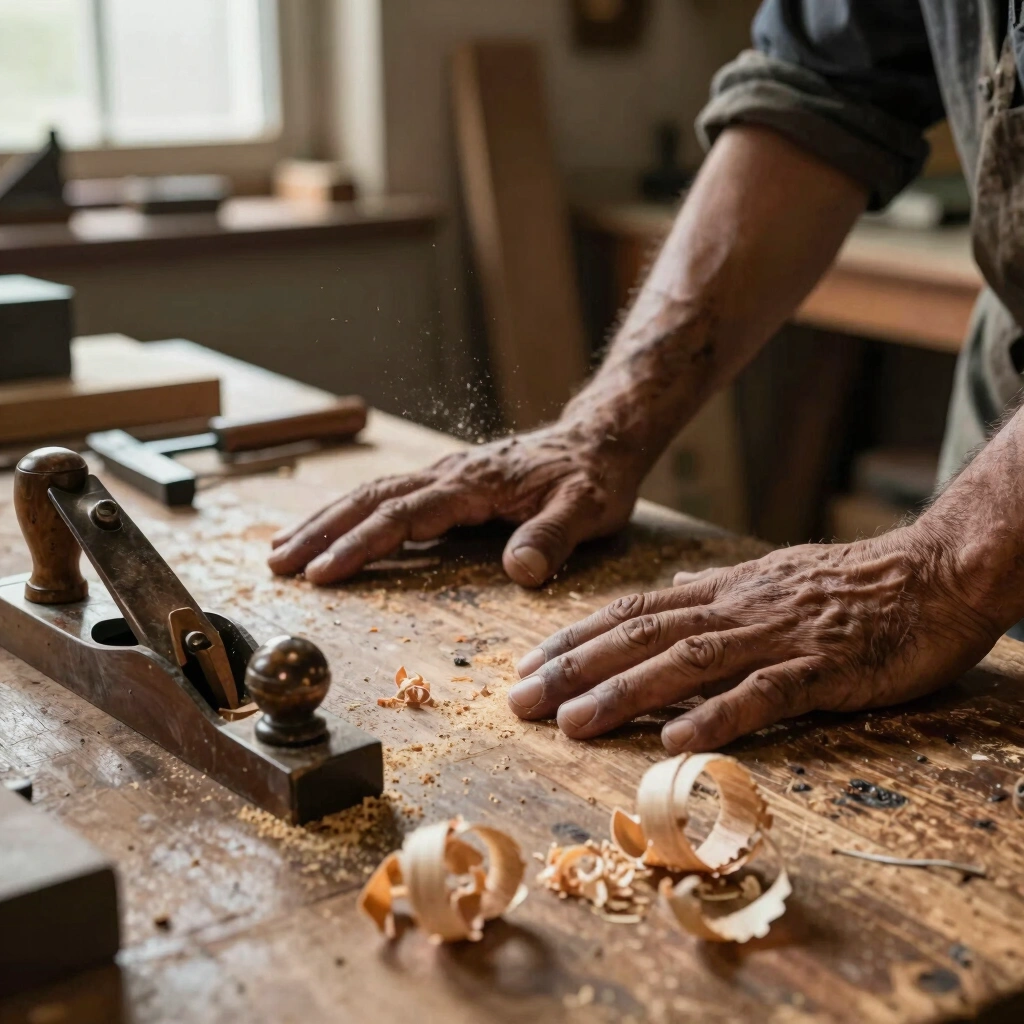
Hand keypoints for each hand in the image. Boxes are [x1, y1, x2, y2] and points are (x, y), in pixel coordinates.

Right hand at [268, 423, 641, 586]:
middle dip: (321, 531)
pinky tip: (334, 532)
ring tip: (282, 550)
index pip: (405, 515)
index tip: (323, 573)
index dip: (362, 544)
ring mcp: (447, 476)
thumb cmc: (594, 476)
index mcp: (474, 484)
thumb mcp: (587, 507)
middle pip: (372, 500)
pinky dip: (353, 515)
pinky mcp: (450, 483)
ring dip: (326, 521)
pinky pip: (391, 497)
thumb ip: (553, 536)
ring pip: (373, 494)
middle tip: (277, 565)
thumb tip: (521, 571)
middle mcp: (450, 475)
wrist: (599, 440)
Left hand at [507, 522, 1000, 751]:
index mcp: (724, 590)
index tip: (528, 666)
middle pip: (641, 636)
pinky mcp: (823, 668)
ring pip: (686, 662)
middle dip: (575, 669)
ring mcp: (777, 636)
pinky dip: (714, 716)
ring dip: (624, 693)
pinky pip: (763, 694)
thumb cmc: (853, 584)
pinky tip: (673, 743)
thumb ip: (717, 590)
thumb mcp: (772, 577)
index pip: (633, 611)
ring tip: (572, 724)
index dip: (575, 637)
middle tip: (520, 702)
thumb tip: (669, 591)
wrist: (934, 572)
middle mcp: (737, 608)